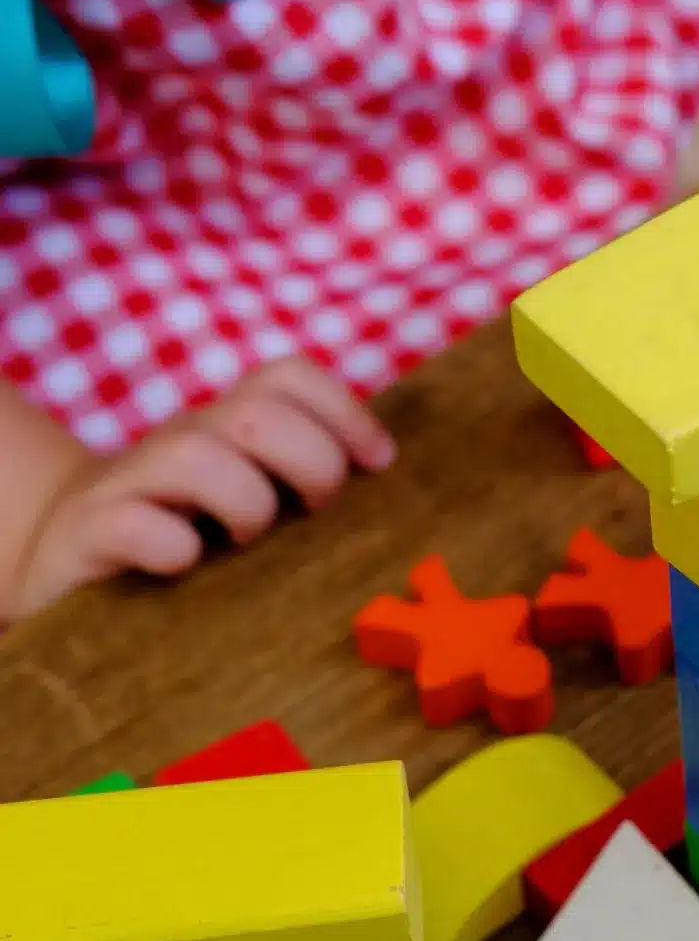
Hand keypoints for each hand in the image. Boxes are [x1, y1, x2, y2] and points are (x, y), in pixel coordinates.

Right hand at [9, 358, 393, 616]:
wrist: (64, 551)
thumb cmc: (183, 525)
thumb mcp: (250, 491)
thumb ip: (305, 477)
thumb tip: (391, 481)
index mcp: (229, 426)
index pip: (289, 377)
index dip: (346, 412)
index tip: (378, 464)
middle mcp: (184, 437)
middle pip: (258, 414)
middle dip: (311, 463)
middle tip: (314, 511)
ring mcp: (132, 480)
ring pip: (197, 456)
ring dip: (245, 503)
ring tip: (247, 540)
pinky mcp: (88, 530)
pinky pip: (132, 522)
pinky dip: (171, 545)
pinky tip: (186, 563)